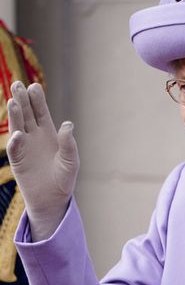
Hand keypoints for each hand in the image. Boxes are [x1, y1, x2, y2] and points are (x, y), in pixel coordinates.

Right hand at [6, 81, 78, 240]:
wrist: (53, 199)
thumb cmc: (64, 179)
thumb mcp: (71, 161)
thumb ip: (69, 143)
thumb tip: (67, 124)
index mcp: (48, 133)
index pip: (41, 112)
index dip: (37, 100)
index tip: (34, 86)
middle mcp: (34, 137)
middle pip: (26, 114)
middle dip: (22, 100)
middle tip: (18, 84)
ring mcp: (24, 147)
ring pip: (17, 126)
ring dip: (14, 114)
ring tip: (13, 100)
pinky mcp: (17, 161)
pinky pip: (14, 148)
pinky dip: (15, 141)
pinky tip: (18, 135)